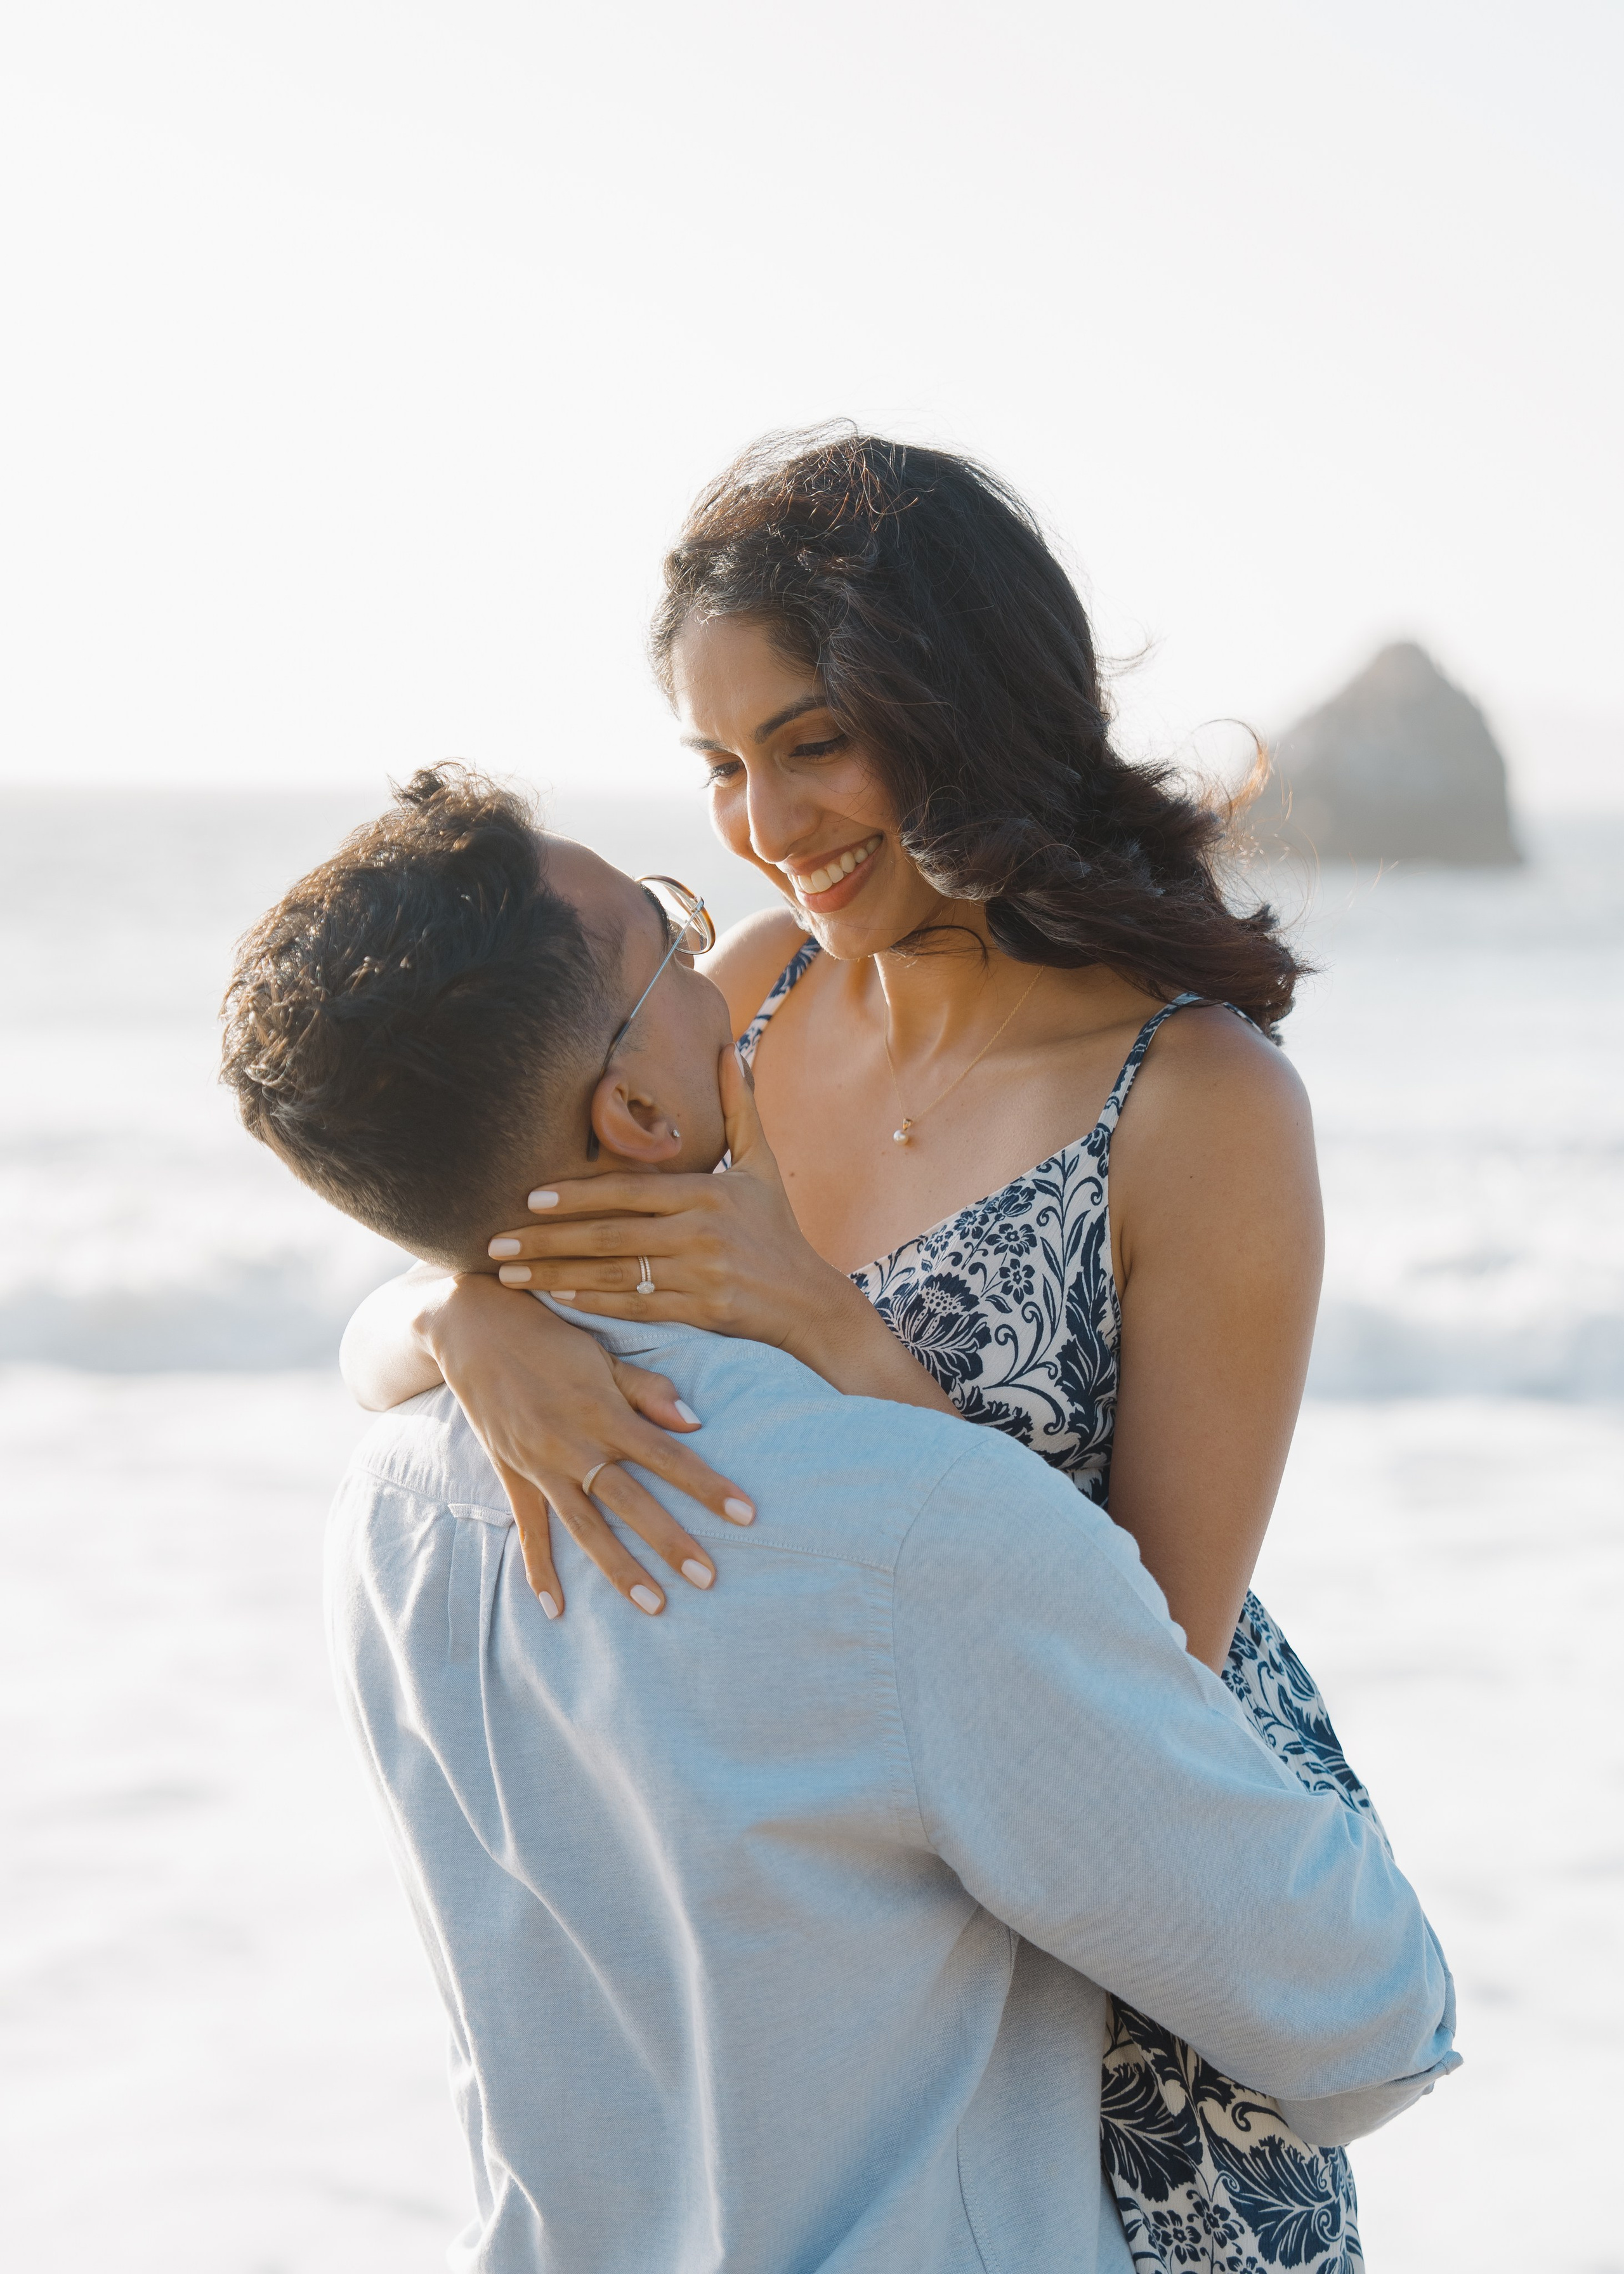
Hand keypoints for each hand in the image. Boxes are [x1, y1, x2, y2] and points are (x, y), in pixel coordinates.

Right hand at [423, 1275, 756, 1619]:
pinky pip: (529, 1528)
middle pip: (631, 1502)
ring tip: (655, 1605)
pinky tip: (556, 1609)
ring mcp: (540, 1465)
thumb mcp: (603, 1354)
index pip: (669, 1455)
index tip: (746, 1514)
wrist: (473, 1327)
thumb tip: (695, 1422)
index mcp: (604, 1411)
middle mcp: (573, 1445)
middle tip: (709, 1579)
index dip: (708, 1486)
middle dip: (671, 1543)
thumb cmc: (551, 1336)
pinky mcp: (512, 1474)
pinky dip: (539, 1569)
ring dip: (619, 1569)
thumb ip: (649, 1389)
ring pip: (585, 1527)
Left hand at [484, 1044, 852, 1359]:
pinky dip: (591, 1304)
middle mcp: (700, 1232)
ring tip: (509, 1275)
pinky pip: (634, 1307)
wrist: (808, 1301)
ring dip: (554, 1274)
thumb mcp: (763, 1164)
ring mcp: (699, 1275)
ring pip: (613, 1275)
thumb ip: (739, 1107)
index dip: (577, 1195)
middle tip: (496, 1242)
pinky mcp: (699, 1311)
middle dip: (547, 1239)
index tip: (529, 1197)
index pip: (629, 1192)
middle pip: (610, 1235)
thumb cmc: (778, 1229)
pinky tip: (554, 1298)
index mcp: (708, 1191)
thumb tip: (729, 1048)